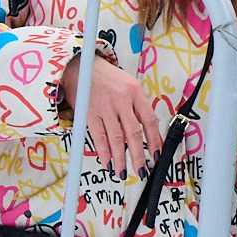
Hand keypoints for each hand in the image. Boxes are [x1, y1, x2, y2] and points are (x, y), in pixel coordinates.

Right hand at [64, 50, 169, 171]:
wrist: (80, 65)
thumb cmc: (106, 76)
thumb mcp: (127, 84)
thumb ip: (135, 105)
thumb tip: (144, 130)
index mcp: (135, 91)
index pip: (149, 120)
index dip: (154, 140)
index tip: (155, 154)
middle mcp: (121, 99)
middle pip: (133, 133)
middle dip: (137, 155)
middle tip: (141, 169)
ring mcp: (105, 106)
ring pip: (115, 139)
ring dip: (120, 159)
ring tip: (122, 172)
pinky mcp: (89, 112)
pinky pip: (98, 137)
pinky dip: (103, 152)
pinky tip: (107, 162)